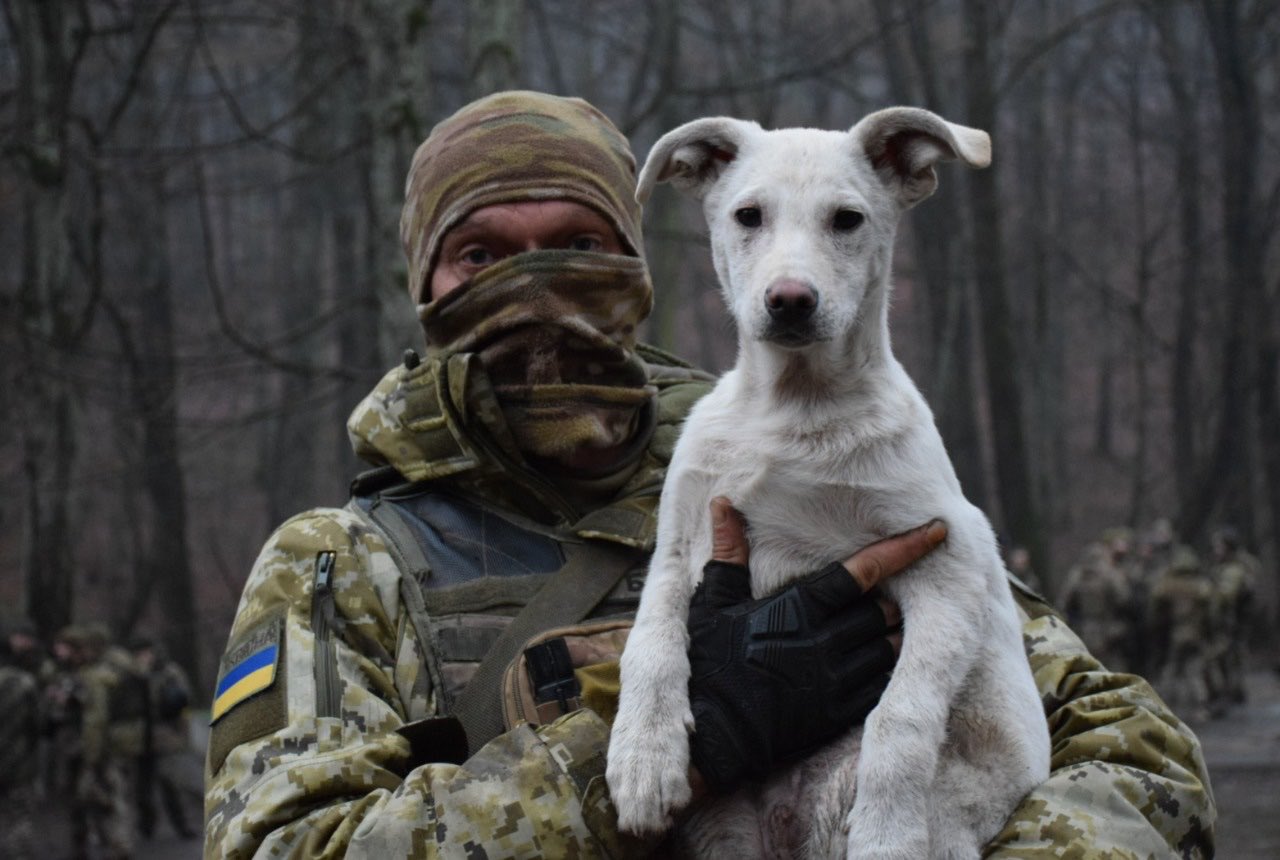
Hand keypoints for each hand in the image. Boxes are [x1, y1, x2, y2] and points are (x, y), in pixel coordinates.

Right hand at [686, 497, 946, 792]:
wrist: (714, 736)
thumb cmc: (711, 665)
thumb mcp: (712, 605)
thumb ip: (728, 554)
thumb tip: (722, 503)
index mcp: (798, 609)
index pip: (863, 571)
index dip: (904, 549)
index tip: (937, 532)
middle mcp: (824, 641)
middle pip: (884, 611)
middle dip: (893, 600)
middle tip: (890, 595)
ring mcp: (835, 679)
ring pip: (890, 647)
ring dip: (895, 633)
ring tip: (890, 625)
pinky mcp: (839, 712)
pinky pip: (883, 685)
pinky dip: (891, 669)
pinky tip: (887, 661)